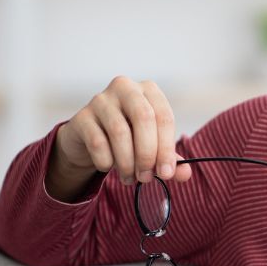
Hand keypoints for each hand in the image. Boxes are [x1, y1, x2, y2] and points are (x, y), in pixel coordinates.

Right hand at [55, 76, 190, 186]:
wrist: (89, 138)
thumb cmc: (129, 138)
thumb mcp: (152, 146)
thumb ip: (170, 159)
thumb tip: (184, 174)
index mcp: (149, 91)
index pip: (164, 116)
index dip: (167, 148)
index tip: (167, 173)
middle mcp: (125, 88)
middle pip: (144, 118)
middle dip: (148, 153)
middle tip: (147, 177)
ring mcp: (101, 99)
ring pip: (120, 131)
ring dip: (127, 162)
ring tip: (130, 178)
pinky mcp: (81, 116)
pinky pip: (97, 142)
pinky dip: (106, 160)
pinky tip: (109, 167)